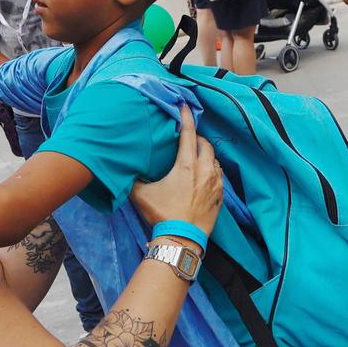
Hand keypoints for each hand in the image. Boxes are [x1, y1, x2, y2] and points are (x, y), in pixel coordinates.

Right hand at [131, 107, 221, 235]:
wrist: (182, 240)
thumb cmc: (162, 215)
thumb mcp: (141, 194)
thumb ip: (134, 178)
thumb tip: (126, 169)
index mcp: (186, 165)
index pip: (188, 133)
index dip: (186, 117)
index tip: (184, 106)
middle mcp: (205, 170)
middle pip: (205, 144)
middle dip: (197, 138)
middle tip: (188, 139)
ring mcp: (215, 184)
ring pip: (215, 160)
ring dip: (206, 156)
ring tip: (196, 158)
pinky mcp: (220, 197)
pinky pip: (219, 177)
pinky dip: (212, 172)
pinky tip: (205, 177)